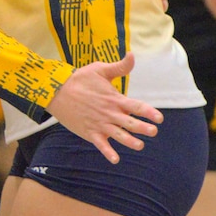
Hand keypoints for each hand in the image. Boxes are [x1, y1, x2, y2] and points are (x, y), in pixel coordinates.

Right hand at [44, 55, 163, 164]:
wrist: (56, 91)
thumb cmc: (79, 79)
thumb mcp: (99, 69)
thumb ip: (119, 66)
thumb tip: (133, 55)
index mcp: (114, 99)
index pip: (135, 106)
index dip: (149, 112)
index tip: (159, 118)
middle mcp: (109, 113)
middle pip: (130, 123)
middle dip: (143, 128)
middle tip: (153, 132)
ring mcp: (99, 124)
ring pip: (119, 136)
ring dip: (130, 142)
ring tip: (140, 146)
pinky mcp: (89, 132)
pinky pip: (100, 145)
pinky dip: (108, 152)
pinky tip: (115, 160)